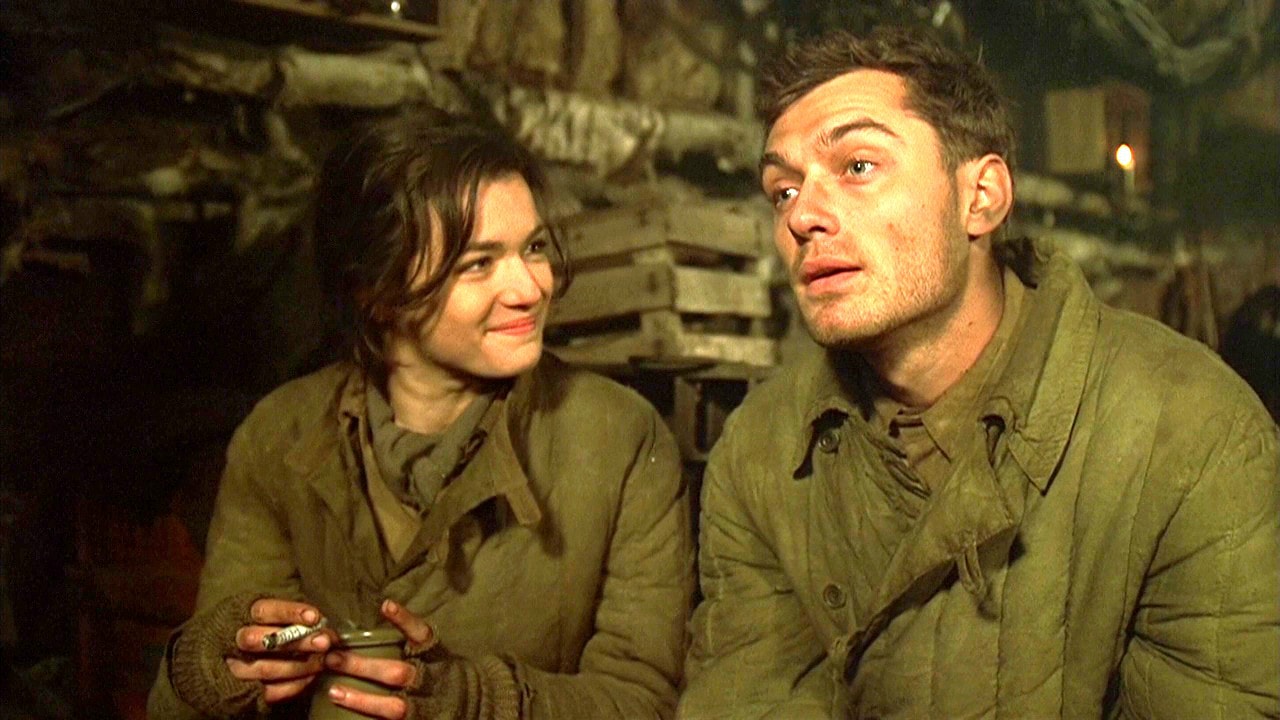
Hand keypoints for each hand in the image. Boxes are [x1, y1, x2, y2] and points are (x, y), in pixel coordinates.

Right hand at [228, 597, 335, 703]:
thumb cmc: (270, 628)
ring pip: (266, 669)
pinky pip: (269, 692)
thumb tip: (323, 625)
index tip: (314, 617)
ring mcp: (236, 668)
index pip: (263, 611)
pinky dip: (294, 685)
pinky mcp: (243, 691)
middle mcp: (236, 642)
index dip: (290, 613)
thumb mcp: (279, 615)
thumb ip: (297, 618)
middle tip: (323, 642)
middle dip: (297, 642)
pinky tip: (311, 676)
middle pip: (263, 641)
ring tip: (322, 661)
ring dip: (300, 666)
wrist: (242, 658)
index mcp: (242, 615)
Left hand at [322, 599, 432, 718]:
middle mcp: (430, 680)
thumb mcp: (433, 651)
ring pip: (393, 706)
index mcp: (435, 655)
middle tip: (333, 658)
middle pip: (398, 673)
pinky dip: (368, 715)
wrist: (462, 702)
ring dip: (361, 700)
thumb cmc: (439, 670)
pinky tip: (345, 713)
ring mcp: (423, 704)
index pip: (422, 634)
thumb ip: (410, 640)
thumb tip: (378, 612)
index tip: (385, 606)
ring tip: (334, 691)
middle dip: (364, 667)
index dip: (405, 620)